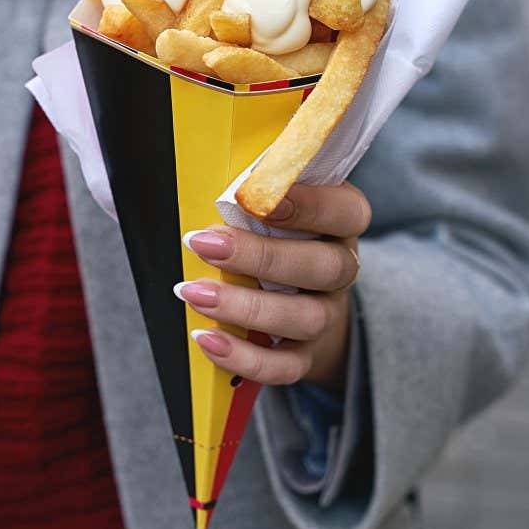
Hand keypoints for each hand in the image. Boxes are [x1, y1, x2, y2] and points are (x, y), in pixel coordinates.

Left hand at [178, 183, 369, 389]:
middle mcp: (341, 267)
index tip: (259, 200)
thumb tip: (181, 163)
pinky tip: (206, 339)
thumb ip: (245, 178)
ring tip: (191, 292)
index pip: (346, 210)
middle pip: (324, 266)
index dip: (310, 205)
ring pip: (305, 317)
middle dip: (261, 256)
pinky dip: (245, 357)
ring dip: (245, 306)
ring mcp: (328, 314)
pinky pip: (286, 366)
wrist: (300, 297)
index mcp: (339, 221)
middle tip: (202, 244)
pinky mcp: (307, 354)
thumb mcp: (266, 198)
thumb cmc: (271, 231)